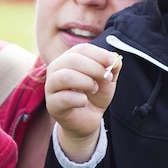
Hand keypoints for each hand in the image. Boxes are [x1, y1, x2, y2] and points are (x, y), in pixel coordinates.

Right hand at [45, 44, 120, 161]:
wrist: (88, 119)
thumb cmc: (95, 95)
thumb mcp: (107, 79)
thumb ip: (112, 67)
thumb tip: (115, 59)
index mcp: (69, 58)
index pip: (82, 49)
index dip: (99, 54)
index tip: (112, 63)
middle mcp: (56, 68)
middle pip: (73, 60)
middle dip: (94, 68)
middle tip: (106, 78)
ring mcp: (51, 86)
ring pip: (65, 76)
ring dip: (86, 82)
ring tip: (94, 89)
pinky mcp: (52, 104)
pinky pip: (64, 98)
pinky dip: (79, 99)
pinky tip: (84, 102)